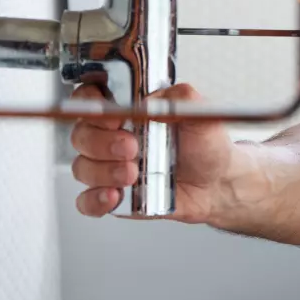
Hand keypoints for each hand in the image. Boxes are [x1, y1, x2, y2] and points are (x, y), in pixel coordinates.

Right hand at [69, 82, 235, 221]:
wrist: (217, 184)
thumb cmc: (205, 146)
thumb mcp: (202, 115)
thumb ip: (182, 98)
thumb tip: (155, 98)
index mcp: (129, 110)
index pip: (90, 98)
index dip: (90, 104)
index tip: (112, 116)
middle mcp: (113, 136)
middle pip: (81, 134)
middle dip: (101, 142)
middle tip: (131, 147)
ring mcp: (110, 167)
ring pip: (82, 167)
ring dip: (103, 172)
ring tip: (133, 174)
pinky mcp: (114, 195)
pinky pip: (87, 201)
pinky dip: (95, 200)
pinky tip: (115, 196)